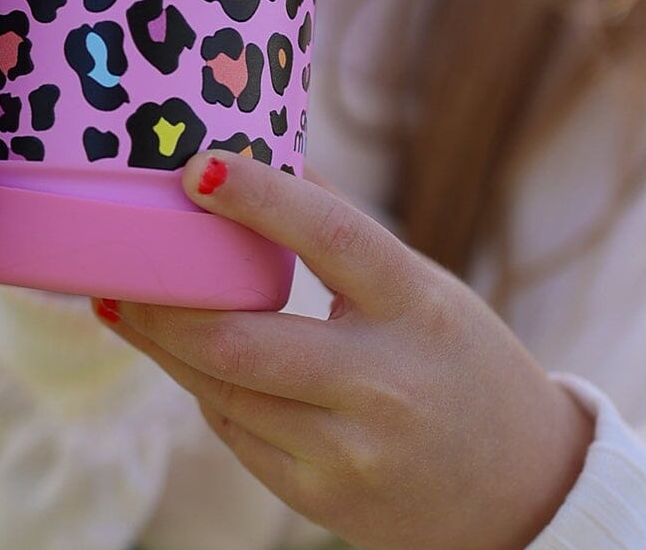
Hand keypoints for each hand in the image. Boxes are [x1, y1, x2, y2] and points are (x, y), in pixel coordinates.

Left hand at [98, 154, 594, 549]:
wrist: (529, 494)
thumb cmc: (460, 361)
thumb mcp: (422, 286)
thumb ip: (340, 227)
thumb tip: (263, 145)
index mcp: (417, 307)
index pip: (331, 237)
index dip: (260, 197)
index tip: (197, 165)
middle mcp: (385, 383)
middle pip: (239, 338)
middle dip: (162, 301)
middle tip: (116, 263)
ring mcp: (353, 451)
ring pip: (220, 389)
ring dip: (163, 343)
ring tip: (123, 302)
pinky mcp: (325, 501)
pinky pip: (235, 432)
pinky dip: (204, 388)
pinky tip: (184, 359)